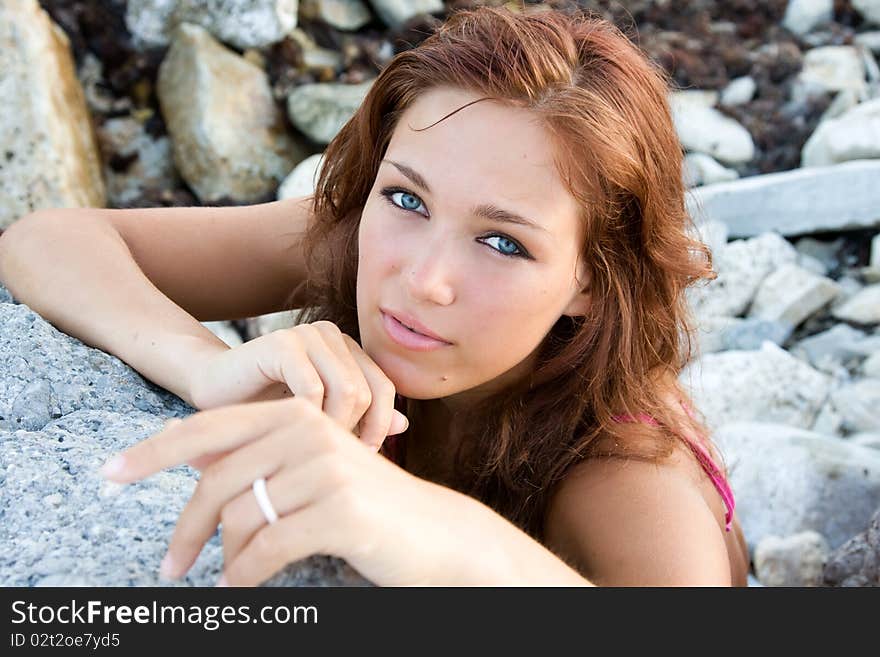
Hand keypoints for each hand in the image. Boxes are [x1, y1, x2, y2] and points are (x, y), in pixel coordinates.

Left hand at [99, 398, 487, 586]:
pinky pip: (266, 548)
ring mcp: (327, 468)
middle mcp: (310, 430)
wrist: (436, 535)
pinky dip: (246, 574)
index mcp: (298, 414)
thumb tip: (192, 461)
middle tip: (167, 566)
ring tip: (232, 576)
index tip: (108, 474)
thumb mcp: (313, 470)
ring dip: (225, 558)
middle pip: (217, 482)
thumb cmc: (366, 506)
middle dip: (184, 530)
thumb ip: (260, 459)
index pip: (209, 428)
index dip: (152, 452)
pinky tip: (243, 586)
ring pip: (240, 518)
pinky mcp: (340, 510)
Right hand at [188, 320, 407, 449]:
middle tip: (327, 454)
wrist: (213, 391)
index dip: (378, 426)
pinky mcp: (281, 343)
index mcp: (348, 349)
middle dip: (351, 431)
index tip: (362, 456)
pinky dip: (306, 417)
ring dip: (330, 427)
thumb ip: (360, 417)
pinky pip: (313, 388)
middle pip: (367, 392)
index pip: (385, 388)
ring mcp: (308, 335)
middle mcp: (333, 335)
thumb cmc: (267, 409)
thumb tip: (404, 425)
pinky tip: (289, 429)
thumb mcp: (320, 416)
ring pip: (346, 390)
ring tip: (309, 444)